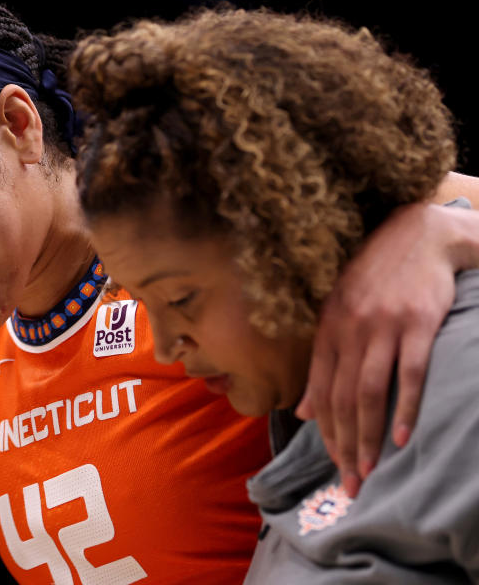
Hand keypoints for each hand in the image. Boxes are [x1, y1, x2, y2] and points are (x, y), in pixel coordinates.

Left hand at [297, 203, 458, 496]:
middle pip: (342, 399)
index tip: (332, 465)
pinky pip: (409, 373)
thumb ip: (320, 363)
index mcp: (327, 330)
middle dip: (343, 446)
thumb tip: (301, 412)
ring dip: (368, 436)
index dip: (325, 433)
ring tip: (368, 472)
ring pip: (369, 392)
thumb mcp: (337, 314)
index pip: (321, 392)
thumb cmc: (374, 277)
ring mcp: (383, 326)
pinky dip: (404, 407)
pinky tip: (401, 438)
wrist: (416, 234)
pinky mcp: (418, 323)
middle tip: (349, 484)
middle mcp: (349, 330)